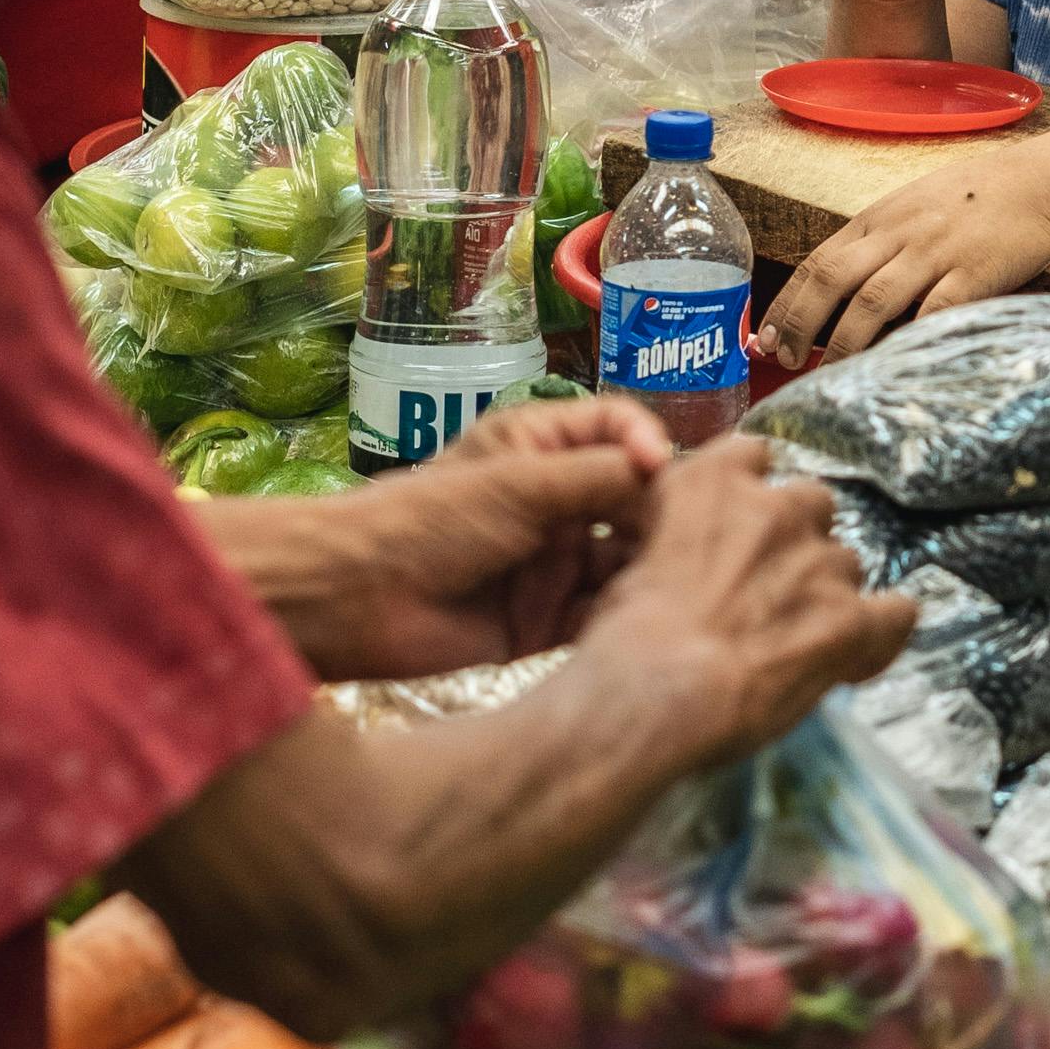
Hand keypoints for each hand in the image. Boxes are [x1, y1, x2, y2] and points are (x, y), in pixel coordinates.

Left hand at [210, 391, 672, 678]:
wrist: (359, 599)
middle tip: (690, 535)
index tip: (659, 468)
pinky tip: (650, 618)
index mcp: (543, 447)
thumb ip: (596, 477)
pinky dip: (626, 613)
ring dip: (651, 565)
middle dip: (662, 512)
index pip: (618, 429)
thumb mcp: (519, 486)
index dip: (647, 444)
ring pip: (626, 557)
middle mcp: (557, 500)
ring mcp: (555, 560)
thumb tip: (667, 467)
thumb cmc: (432, 521)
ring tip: (679, 579)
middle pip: (633, 497)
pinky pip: (603, 612)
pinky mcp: (548, 619)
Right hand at [588, 435, 913, 758]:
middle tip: (763, 589)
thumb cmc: (621, 641)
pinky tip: (855, 658)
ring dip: (826, 591)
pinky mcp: (849, 620)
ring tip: (794, 638)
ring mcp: (819, 563)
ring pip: (846, 562)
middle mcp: (775, 508)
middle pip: (811, 504)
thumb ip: (671, 537)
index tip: (739, 525)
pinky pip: (896, 613)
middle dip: (795, 540)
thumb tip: (683, 559)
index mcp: (712, 483)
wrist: (651, 694)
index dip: (751, 493)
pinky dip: (880, 633)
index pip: (752, 455)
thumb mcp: (626, 561)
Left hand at [760, 163, 1049, 364]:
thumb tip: (838, 290)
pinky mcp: (973, 273)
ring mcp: (935, 253)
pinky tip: (893, 365)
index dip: (786, 303)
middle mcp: (899, 234)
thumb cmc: (977, 198)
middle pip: (832, 281)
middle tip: (784, 360)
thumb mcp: (915, 208)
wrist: (1042, 183)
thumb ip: (879, 243)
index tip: (765, 337)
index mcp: (879, 219)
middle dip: (801, 324)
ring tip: (830, 375)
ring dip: (844, 342)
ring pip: (873, 301)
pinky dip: (908, 340)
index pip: (817, 262)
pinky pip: (932, 312)